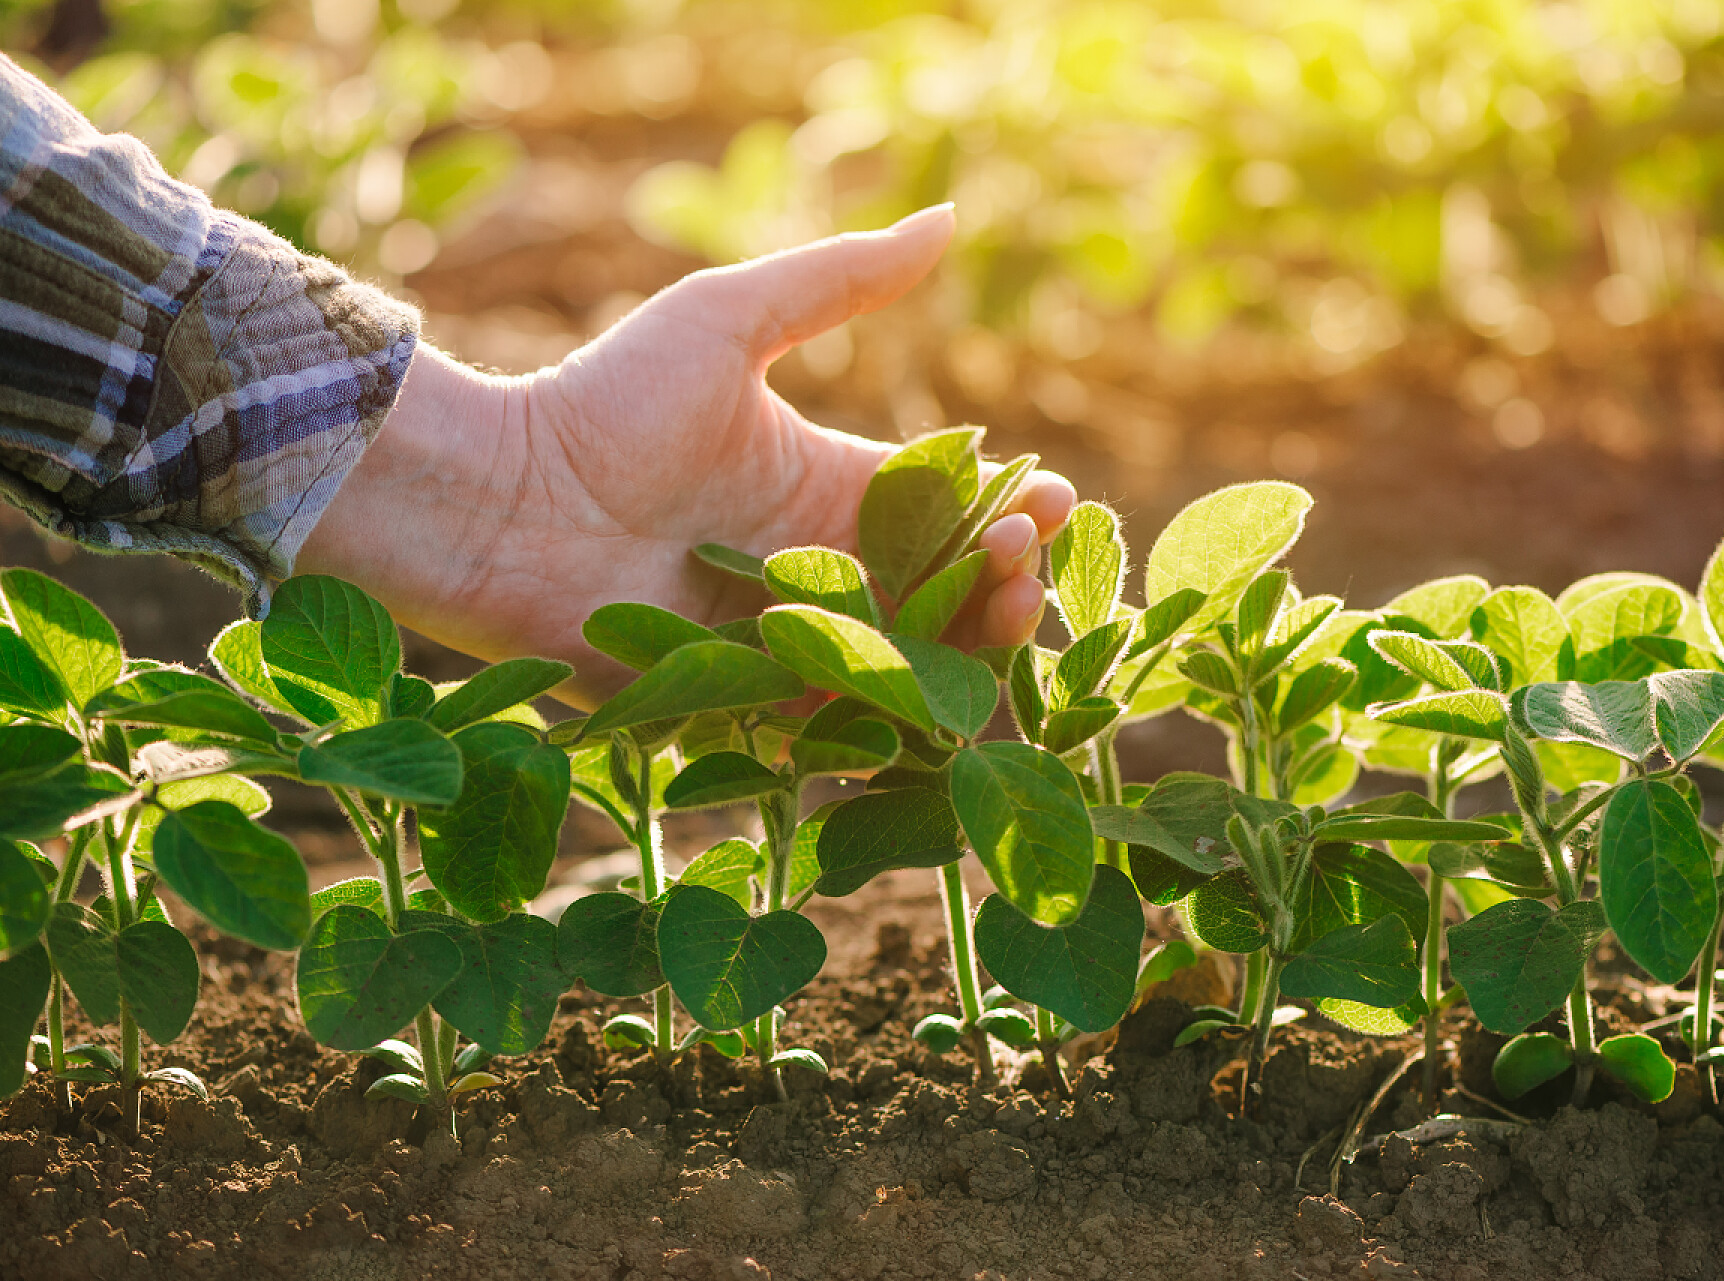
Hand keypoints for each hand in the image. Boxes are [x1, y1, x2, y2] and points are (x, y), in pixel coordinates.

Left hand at [303, 206, 1074, 708]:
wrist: (505, 504)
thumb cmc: (606, 404)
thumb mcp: (728, 320)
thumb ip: (838, 281)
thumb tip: (949, 216)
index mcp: (832, 487)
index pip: (950, 508)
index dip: (1011, 507)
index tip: (1051, 495)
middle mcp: (824, 569)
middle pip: (949, 592)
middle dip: (1008, 577)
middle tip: (1024, 556)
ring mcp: (794, 640)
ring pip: (915, 660)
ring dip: (976, 644)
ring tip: (1006, 608)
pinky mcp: (755, 704)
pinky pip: (845, 718)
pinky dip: (903, 708)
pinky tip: (947, 688)